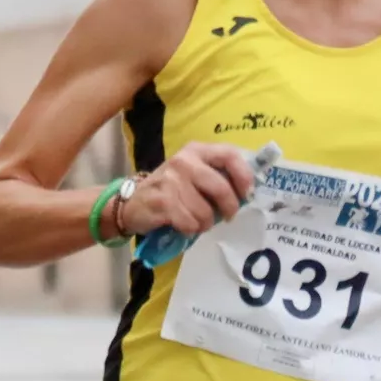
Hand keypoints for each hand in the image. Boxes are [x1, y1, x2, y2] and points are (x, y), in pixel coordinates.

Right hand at [120, 142, 257, 236]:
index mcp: (196, 150)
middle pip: (221, 188)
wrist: (132, 202)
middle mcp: (184, 161)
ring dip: (206, 223)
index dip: (244, 176)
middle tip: (228, 217)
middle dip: (229, 208)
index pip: (230, 155)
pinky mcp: (162, 201)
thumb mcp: (193, 173)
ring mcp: (171, 181)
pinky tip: (183, 225)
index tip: (247, 193)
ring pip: (206, 211)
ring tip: (198, 221)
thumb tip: (248, 192)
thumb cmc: (171, 189)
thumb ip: (217, 176)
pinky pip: (190, 223)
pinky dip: (191, 230)